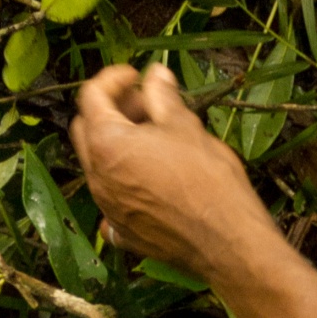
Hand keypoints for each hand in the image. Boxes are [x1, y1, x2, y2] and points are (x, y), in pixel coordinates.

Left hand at [71, 65, 286, 286]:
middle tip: (145, 105)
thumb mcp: (185, 125)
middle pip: (87, 129)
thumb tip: (155, 73)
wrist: (229, 243)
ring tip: (155, 139)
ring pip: (98, 164)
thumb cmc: (207, 177)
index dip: (113, 78)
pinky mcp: (124, 235)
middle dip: (111, 109)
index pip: (91, 96)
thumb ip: (162, 95)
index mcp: (107, 144)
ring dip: (118, 144)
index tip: (137, 75)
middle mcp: (97, 178)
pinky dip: (123, 183)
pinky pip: (111, 201)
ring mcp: (108, 210)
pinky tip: (149, 179)